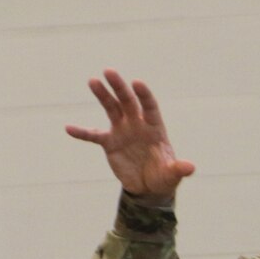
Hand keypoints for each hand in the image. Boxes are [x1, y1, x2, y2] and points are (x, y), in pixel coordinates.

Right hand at [65, 70, 195, 198]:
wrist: (149, 187)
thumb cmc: (164, 176)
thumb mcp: (172, 174)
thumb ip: (178, 169)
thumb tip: (190, 167)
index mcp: (154, 128)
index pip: (150, 107)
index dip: (144, 95)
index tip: (137, 82)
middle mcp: (137, 125)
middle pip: (128, 101)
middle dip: (119, 87)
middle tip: (109, 71)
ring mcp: (122, 131)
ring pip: (111, 109)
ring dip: (102, 96)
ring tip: (93, 81)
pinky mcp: (109, 142)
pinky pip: (93, 135)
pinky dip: (82, 132)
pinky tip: (69, 128)